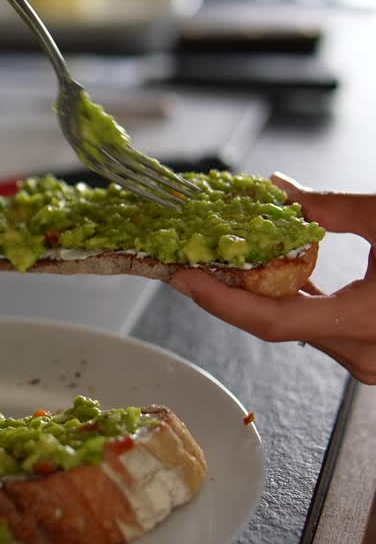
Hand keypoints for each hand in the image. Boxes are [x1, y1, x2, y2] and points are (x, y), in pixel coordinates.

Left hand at [170, 175, 375, 384]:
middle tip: (189, 265)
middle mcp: (361, 352)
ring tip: (215, 267)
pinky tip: (269, 275)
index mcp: (363, 322)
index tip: (186, 279)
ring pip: (293, 326)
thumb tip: (281, 188)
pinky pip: (316, 324)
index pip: (272, 320)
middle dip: (228, 294)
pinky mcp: (365, 345)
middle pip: (275, 323)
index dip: (221, 301)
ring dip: (256, 296)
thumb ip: (332, 208)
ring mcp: (364, 355)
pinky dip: (291, 299)